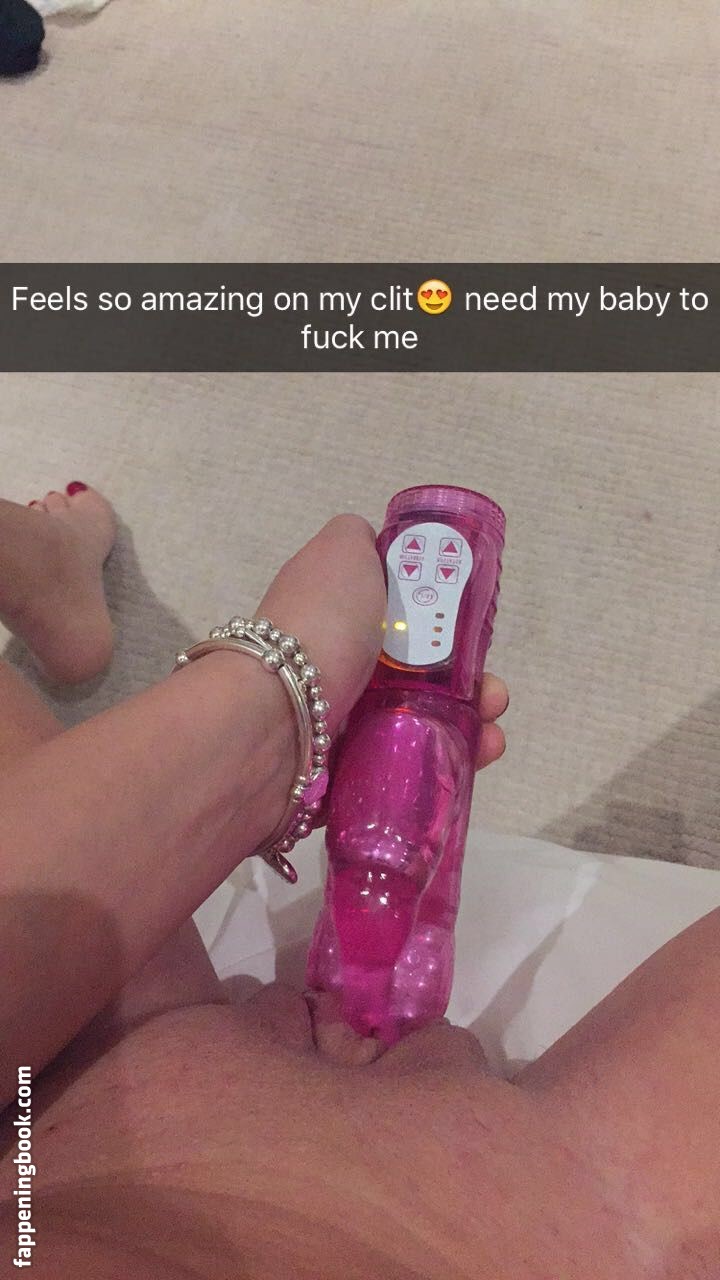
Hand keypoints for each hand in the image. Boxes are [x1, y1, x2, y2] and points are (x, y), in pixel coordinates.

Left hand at [257, 515, 507, 769]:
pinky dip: (445, 772)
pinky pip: (401, 778)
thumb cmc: (318, 627)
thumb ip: (358, 539)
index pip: (400, 625)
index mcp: (337, 620)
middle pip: (418, 681)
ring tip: (491, 738)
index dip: (446, 630)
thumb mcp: (342, 550)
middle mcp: (334, 672)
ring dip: (467, 732)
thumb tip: (375, 544)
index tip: (477, 641)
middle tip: (494, 697)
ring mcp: (337, 730)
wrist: (271, 720)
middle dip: (469, 687)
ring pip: (417, 732)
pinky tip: (473, 763)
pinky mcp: (343, 781)